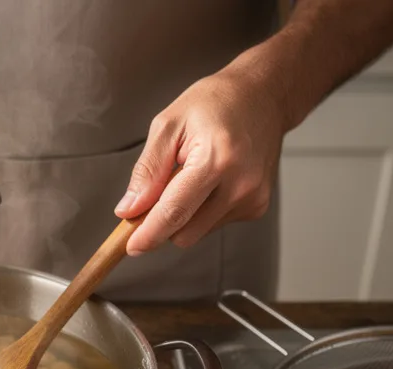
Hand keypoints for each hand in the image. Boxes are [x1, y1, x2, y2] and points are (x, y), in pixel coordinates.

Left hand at [115, 67, 286, 254]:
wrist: (263, 97)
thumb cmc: (216, 103)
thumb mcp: (169, 125)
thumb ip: (147, 170)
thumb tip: (129, 209)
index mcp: (217, 160)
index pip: (175, 212)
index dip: (148, 234)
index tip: (130, 246)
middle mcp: (240, 184)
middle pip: (186, 232)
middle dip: (162, 222)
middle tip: (154, 195)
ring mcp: (252, 198)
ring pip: (198, 232)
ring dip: (184, 215)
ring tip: (190, 176)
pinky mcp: (257, 206)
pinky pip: (214, 224)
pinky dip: (202, 210)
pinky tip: (210, 181)